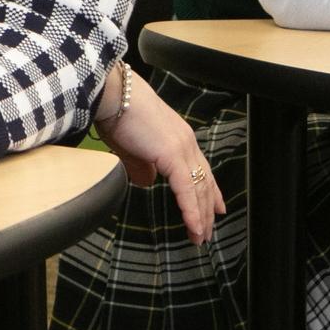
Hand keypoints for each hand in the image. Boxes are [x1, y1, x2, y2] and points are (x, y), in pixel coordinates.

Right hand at [96, 73, 224, 244]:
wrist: (114, 94)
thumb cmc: (116, 113)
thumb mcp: (130, 146)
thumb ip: (141, 166)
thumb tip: (147, 182)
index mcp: (178, 137)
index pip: (200, 168)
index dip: (209, 190)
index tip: (216, 208)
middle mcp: (186, 142)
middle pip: (204, 181)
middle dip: (208, 208)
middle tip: (208, 231)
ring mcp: (182, 147)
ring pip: (199, 187)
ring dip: (202, 214)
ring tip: (201, 235)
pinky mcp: (173, 154)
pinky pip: (186, 189)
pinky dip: (192, 209)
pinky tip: (195, 225)